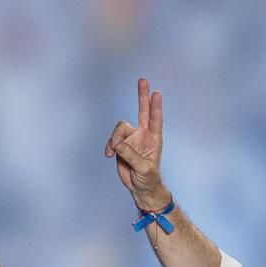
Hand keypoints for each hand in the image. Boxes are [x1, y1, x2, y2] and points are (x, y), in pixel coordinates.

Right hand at [106, 77, 169, 211]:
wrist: (140, 187)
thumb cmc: (148, 178)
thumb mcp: (143, 168)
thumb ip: (131, 155)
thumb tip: (118, 144)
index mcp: (154, 138)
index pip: (155, 119)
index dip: (155, 106)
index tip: (156, 93)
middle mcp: (143, 134)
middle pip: (142, 110)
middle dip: (142, 95)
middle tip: (143, 79)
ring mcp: (131, 138)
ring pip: (119, 128)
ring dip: (115, 139)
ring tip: (114, 152)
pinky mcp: (120, 144)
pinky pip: (112, 139)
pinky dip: (109, 146)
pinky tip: (109, 154)